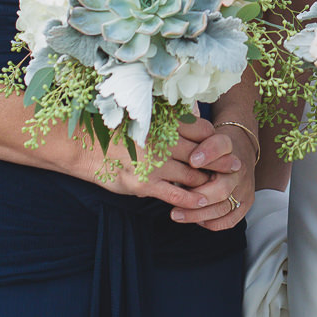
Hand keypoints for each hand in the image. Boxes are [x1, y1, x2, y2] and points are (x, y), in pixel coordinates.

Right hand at [50, 122, 210, 207]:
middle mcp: (163, 142)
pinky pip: (176, 194)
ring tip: (220, 186)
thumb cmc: (112, 130)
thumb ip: (166, 118)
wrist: (82, 146)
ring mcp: (155, 164)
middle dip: (220, 161)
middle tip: (234, 166)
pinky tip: (201, 203)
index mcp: (164, 123)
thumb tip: (191, 114)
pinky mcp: (146, 184)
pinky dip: (191, 200)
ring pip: (193, 175)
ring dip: (208, 181)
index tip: (221, 145)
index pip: (201, 130)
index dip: (214, 139)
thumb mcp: (141, 117)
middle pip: (203, 153)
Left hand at [174, 119, 253, 230]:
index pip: (220, 146)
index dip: (208, 153)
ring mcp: (245, 187)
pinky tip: (196, 219)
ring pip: (222, 207)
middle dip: (196, 198)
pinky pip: (229, 220)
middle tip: (173, 202)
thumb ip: (185, 148)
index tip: (192, 160)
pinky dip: (211, 222)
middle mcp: (239, 168)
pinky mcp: (246, 202)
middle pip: (222, 188)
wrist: (237, 152)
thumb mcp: (197, 140)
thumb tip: (167, 161)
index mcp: (228, 147)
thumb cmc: (210, 149)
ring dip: (197, 214)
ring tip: (177, 215)